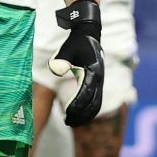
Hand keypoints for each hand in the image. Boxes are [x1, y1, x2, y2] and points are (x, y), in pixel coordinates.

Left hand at [49, 0, 104, 125]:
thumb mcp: (66, 48)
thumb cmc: (76, 42)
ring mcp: (100, 81)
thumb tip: (56, 71)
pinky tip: (78, 115)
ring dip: (85, 115)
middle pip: (93, 103)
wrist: (89, 34)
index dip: (76, 105)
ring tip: (71, 122)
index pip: (85, 93)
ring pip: (96, 104)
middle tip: (67, 122)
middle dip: (81, 115)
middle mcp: (99, 78)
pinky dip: (89, 110)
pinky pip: (96, 100)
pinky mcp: (98, 83)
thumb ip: (61, 59)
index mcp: (93, 71)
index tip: (66, 114)